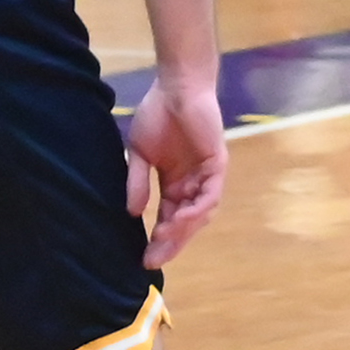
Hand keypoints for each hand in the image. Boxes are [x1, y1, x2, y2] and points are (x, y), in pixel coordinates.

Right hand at [123, 80, 227, 268]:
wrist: (175, 88)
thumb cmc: (158, 115)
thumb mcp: (140, 154)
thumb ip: (137, 182)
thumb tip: (133, 213)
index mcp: (175, 184)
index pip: (169, 220)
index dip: (158, 240)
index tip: (143, 259)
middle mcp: (193, 185)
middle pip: (185, 223)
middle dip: (170, 244)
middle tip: (153, 260)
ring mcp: (206, 176)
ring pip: (199, 214)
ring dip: (182, 230)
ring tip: (163, 240)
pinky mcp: (217, 165)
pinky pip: (210, 194)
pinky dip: (197, 209)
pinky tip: (181, 218)